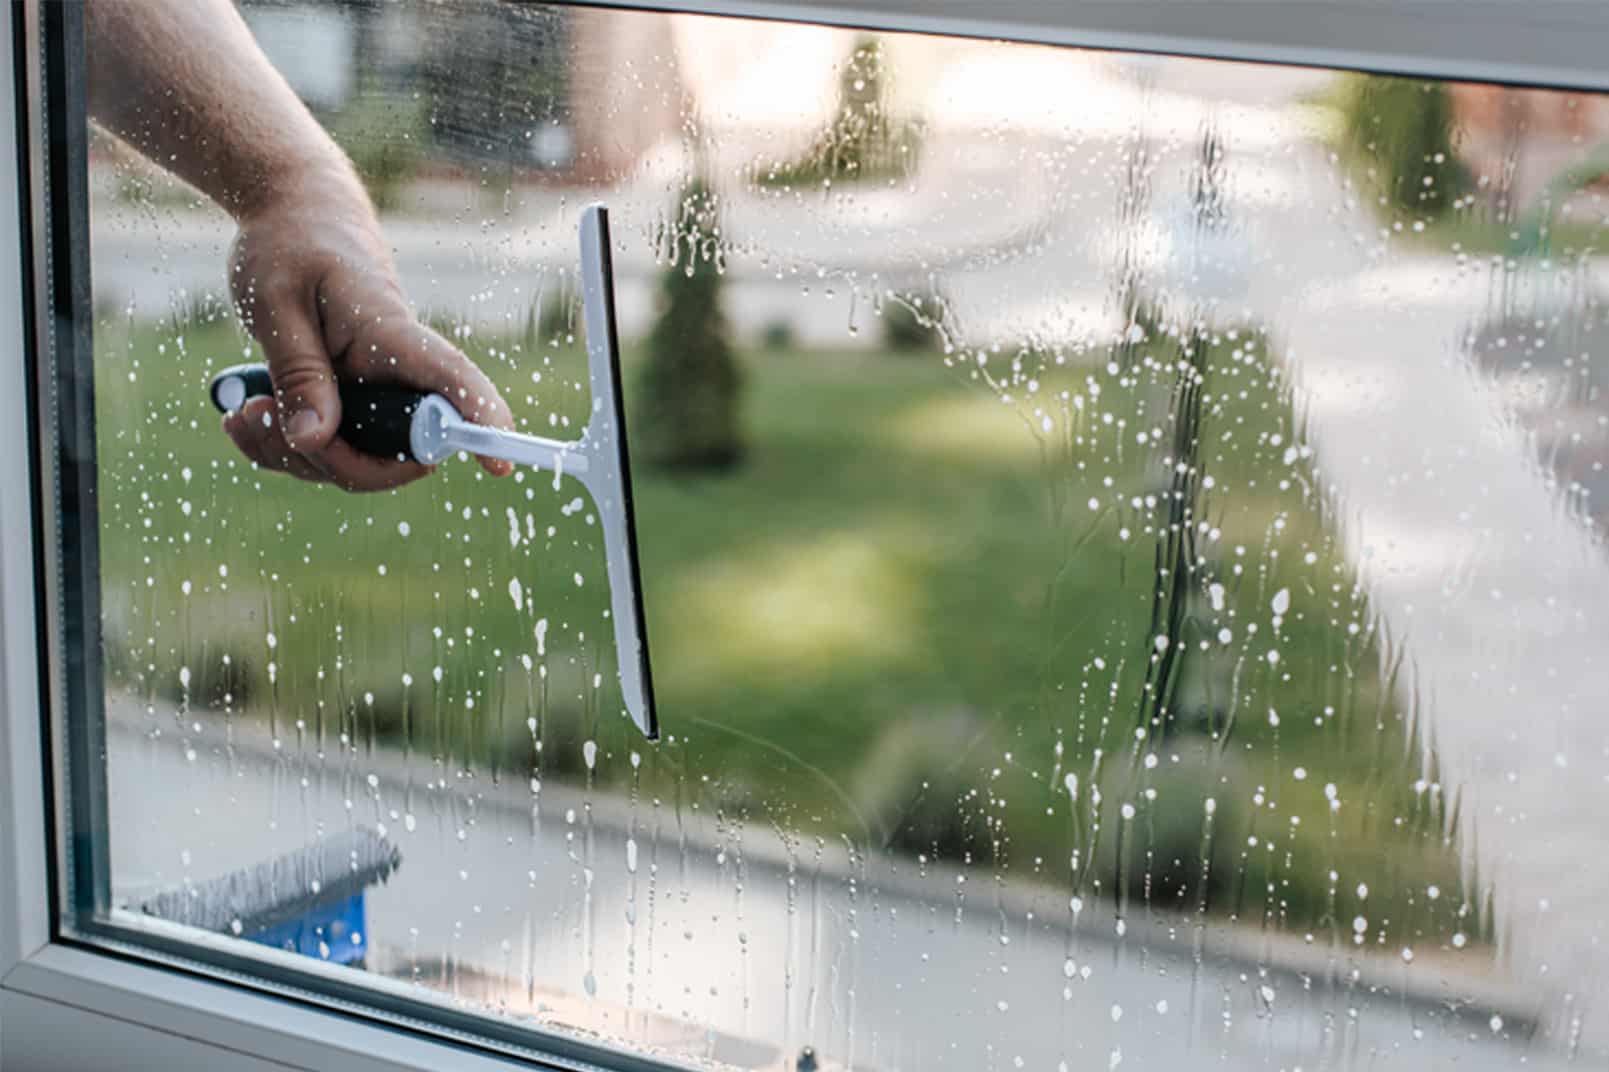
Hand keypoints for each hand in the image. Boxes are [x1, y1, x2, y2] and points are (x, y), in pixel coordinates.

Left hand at [222, 170, 513, 490]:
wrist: (293, 216)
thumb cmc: (289, 245)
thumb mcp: (275, 303)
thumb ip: (298, 371)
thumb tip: (313, 442)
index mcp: (391, 333)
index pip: (450, 379)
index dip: (478, 424)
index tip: (499, 470)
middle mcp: (395, 373)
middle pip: (399, 450)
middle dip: (331, 462)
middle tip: (257, 418)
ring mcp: (375, 394)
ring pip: (357, 460)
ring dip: (294, 456)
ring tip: (241, 412)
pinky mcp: (350, 404)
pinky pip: (328, 451)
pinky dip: (282, 448)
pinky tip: (245, 417)